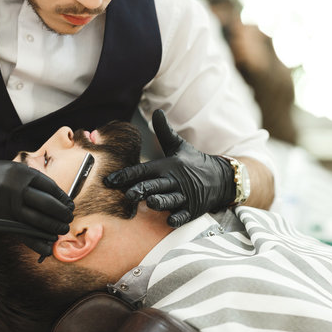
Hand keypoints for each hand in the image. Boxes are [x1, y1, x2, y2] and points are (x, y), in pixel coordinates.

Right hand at [0, 152, 73, 254]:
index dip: (63, 199)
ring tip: (61, 230)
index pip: (51, 189)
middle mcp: (15, 189)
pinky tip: (48, 247)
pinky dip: (36, 242)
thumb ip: (37, 183)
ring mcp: (6, 205)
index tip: (70, 205)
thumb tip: (61, 200)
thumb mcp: (18, 171)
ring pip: (36, 220)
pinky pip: (21, 233)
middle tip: (68, 218)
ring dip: (52, 228)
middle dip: (61, 214)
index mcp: (23, 174)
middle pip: (46, 205)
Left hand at [105, 109, 234, 226]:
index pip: (143, 170)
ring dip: (161, 202)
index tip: (109, 180)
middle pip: (155, 185)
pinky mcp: (192, 209)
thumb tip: (157, 112)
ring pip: (170, 200)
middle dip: (142, 189)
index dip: (126, 175)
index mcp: (167, 166)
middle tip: (128, 194)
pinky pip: (184, 215)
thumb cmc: (194, 162)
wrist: (221, 178)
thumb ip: (164, 131)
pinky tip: (170, 220)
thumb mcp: (179, 146)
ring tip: (151, 202)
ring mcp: (184, 196)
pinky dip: (178, 217)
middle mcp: (174, 181)